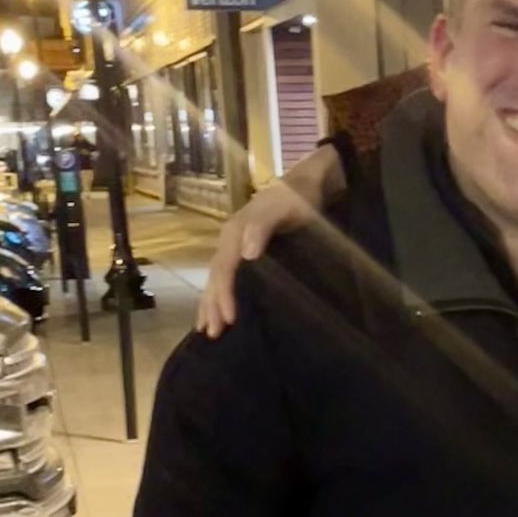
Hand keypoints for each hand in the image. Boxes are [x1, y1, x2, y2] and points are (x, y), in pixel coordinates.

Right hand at [195, 144, 337, 336]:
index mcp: (235, 232)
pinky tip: (222, 309)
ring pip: (218, 278)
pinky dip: (221, 294)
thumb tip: (245, 254)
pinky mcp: (246, 249)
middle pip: (216, 277)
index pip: (224, 269)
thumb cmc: (298, 197)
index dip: (224, 295)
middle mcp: (231, 239)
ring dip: (211, 303)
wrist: (309, 182)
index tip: (229, 321)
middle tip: (212, 334)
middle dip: (212, 305)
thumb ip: (263, 225)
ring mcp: (237, 244)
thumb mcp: (283, 206)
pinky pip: (229, 275)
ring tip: (208, 329)